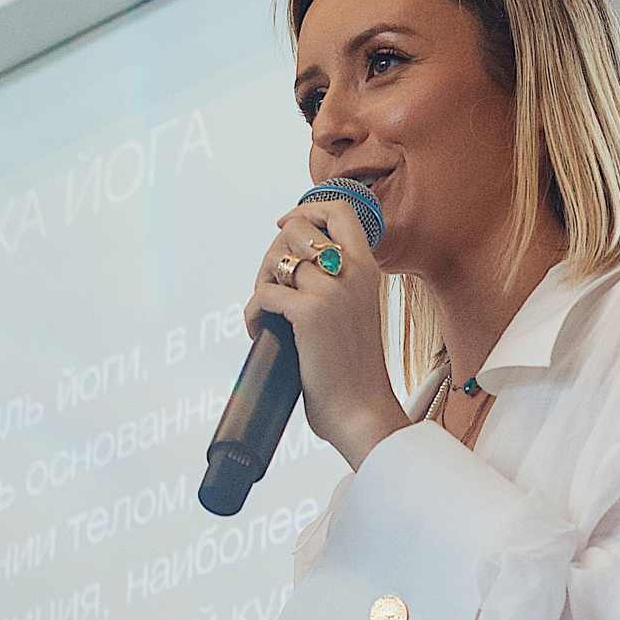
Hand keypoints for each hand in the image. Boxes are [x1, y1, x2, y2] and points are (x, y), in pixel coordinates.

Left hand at [247, 197, 407, 467]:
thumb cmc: (355, 371)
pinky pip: (263, 295)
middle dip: (272, 252)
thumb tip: (292, 270)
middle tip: (271, 285)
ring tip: (264, 310)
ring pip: (275, 261)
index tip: (286, 226)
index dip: (306, 209)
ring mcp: (331, 292)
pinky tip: (258, 331)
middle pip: (297, 229)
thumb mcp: (356, 313)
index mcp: (368, 271)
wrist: (362, 410)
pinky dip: (252, 313)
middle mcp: (352, 274)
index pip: (340, 211)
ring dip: (259, 283)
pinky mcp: (309, 315)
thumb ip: (336, 286)